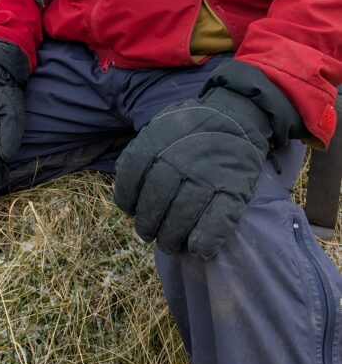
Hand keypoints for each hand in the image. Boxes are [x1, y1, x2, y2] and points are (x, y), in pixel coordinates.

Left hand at [114, 85, 274, 259]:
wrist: (237, 114)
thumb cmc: (191, 127)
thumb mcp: (160, 127)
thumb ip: (141, 152)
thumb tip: (127, 190)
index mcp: (156, 141)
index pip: (130, 176)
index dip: (127, 199)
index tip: (131, 210)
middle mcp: (179, 158)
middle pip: (155, 201)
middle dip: (148, 225)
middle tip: (149, 234)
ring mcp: (208, 174)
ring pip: (182, 215)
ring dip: (172, 238)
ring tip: (170, 244)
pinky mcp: (235, 188)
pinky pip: (218, 221)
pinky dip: (206, 240)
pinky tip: (198, 249)